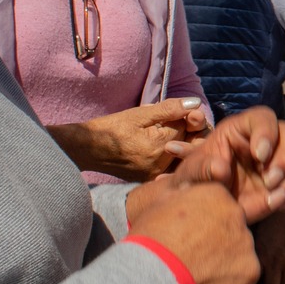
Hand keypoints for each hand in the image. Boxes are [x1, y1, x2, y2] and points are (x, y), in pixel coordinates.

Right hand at [51, 98, 209, 180]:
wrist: (88, 150)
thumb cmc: (111, 128)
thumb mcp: (139, 114)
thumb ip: (169, 109)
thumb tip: (196, 103)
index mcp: (160, 146)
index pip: (189, 129)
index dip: (190, 117)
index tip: (184, 111)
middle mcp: (161, 165)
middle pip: (192, 146)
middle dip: (191, 131)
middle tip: (183, 120)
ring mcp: (156, 175)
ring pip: (183, 156)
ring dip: (184, 142)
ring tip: (170, 131)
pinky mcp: (151, 180)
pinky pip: (172, 167)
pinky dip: (174, 154)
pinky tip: (167, 145)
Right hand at [128, 179, 256, 283]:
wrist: (153, 276)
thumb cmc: (151, 240)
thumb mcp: (161, 205)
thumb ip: (184, 196)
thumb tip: (189, 190)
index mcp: (215, 193)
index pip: (220, 204)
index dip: (206, 221)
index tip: (193, 235)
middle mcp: (236, 214)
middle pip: (233, 227)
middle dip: (220, 240)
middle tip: (198, 256)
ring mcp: (246, 242)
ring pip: (240, 251)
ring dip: (227, 261)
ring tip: (201, 273)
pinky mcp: (251, 270)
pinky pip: (245, 276)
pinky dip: (231, 283)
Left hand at [171, 107, 284, 222]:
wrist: (207, 209)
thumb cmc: (197, 183)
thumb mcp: (190, 175)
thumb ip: (202, 169)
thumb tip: (220, 167)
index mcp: (242, 129)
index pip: (264, 118)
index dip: (267, 133)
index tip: (260, 157)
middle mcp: (267, 141)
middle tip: (269, 181)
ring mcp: (281, 161)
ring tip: (273, 199)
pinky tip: (283, 203)